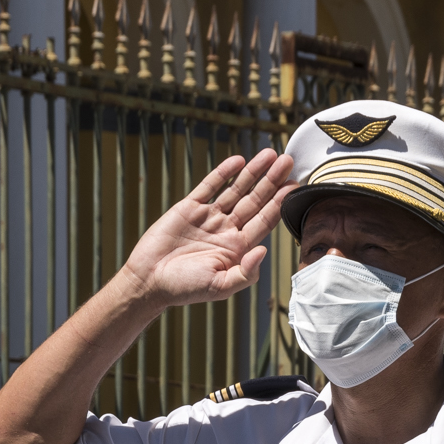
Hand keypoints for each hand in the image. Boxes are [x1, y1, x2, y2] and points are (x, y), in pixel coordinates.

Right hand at [114, 152, 296, 308]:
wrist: (149, 280)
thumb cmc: (184, 288)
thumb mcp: (221, 287)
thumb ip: (246, 272)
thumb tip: (264, 251)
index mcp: (238, 248)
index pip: (265, 220)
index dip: (280, 202)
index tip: (294, 186)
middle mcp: (227, 230)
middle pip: (255, 200)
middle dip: (272, 181)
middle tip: (288, 162)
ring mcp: (209, 217)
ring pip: (236, 189)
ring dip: (253, 172)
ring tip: (269, 155)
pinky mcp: (189, 208)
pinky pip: (210, 186)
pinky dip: (223, 173)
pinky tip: (238, 161)